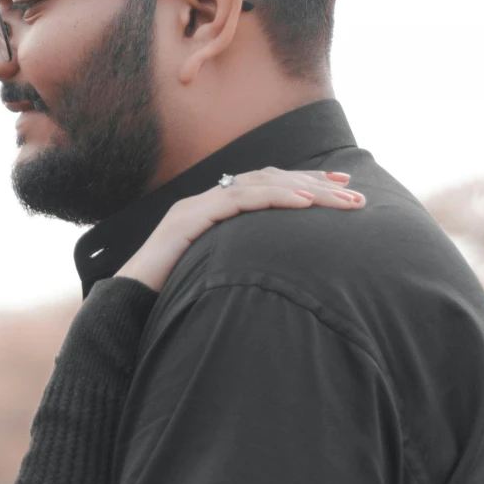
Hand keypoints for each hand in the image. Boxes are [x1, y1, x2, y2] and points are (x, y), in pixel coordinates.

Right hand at [117, 168, 365, 292]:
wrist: (127, 304)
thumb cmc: (172, 296)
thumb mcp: (219, 276)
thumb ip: (245, 266)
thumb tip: (285, 281)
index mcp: (217, 211)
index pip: (269, 187)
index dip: (307, 185)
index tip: (343, 190)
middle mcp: (209, 200)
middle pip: (271, 179)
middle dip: (316, 185)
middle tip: (356, 193)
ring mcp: (198, 206)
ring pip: (260, 185)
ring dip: (305, 190)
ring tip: (340, 200)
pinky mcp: (190, 218)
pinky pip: (238, 201)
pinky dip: (273, 197)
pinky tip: (302, 203)